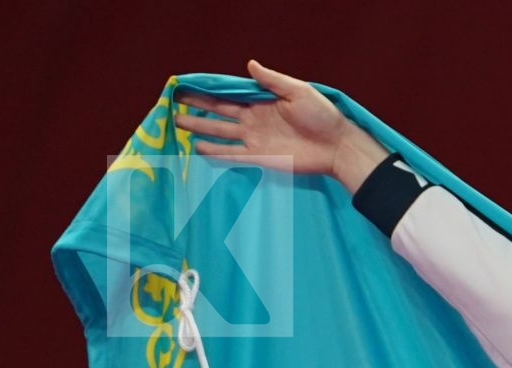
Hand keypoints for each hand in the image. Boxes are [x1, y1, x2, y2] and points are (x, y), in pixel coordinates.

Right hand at [173, 59, 389, 192]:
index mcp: (261, 102)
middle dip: (196, 108)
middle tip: (173, 104)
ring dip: (200, 129)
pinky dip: (216, 153)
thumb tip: (249, 64)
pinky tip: (198, 150)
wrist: (338, 146)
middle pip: (218, 113)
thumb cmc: (322, 116)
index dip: (207, 91)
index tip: (186, 86)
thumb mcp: (298, 91)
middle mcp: (254, 121)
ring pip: (221, 133)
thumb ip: (272, 80)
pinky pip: (233, 155)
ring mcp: (256, 140)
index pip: (228, 95)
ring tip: (177, 124)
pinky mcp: (261, 158)